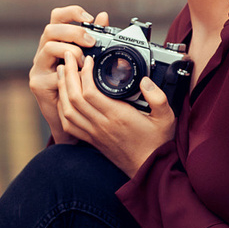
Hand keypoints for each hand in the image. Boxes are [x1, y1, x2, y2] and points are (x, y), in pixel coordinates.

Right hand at [29, 6, 107, 144]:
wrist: (75, 119)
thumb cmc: (83, 87)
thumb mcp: (91, 59)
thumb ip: (95, 38)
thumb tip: (104, 16)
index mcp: (57, 41)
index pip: (57, 16)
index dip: (71, 12)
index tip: (89, 17)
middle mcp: (44, 51)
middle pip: (51, 29)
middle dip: (73, 32)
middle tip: (91, 41)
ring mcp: (38, 67)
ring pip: (48, 47)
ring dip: (70, 51)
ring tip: (84, 62)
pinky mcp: (38, 84)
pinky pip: (51, 73)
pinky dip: (68, 73)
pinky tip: (79, 77)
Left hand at [57, 54, 176, 176]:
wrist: (149, 170)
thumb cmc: (157, 144)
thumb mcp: (166, 118)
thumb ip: (158, 97)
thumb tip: (145, 81)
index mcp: (118, 116)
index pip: (90, 92)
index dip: (84, 73)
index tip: (88, 60)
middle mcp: (102, 125)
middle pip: (73, 98)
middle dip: (68, 75)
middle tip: (69, 57)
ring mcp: (94, 133)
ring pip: (67, 110)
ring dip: (61, 89)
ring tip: (63, 72)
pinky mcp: (91, 140)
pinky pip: (69, 125)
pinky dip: (62, 109)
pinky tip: (63, 97)